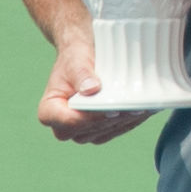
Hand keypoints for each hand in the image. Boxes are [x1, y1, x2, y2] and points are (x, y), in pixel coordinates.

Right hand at [37, 39, 152, 145]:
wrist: (86, 58)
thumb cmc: (76, 58)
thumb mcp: (76, 61)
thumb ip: (81, 75)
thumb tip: (91, 89)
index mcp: (49, 111)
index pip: (69, 121)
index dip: (90, 118)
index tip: (111, 110)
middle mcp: (63, 126)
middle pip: (87, 130)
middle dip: (110, 120)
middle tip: (132, 109)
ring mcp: (82, 130)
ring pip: (103, 133)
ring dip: (122, 123)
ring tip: (139, 109)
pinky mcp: (100, 130)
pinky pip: (114, 131)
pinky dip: (129, 122)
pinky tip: (141, 111)